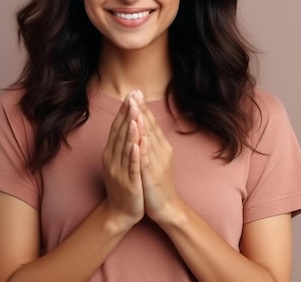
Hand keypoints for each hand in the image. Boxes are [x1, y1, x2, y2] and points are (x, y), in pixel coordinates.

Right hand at [102, 92, 144, 228]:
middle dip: (127, 114)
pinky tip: (137, 144)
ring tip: (134, 115)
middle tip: (132, 97)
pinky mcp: (129, 183)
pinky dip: (134, 154)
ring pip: (125, 147)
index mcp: (110, 153)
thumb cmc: (123, 185)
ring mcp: (119, 171)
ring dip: (130, 131)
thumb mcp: (119, 161)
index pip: (117, 127)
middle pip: (120, 133)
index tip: (130, 95)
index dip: (123, 111)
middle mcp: (112, 159)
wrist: (120, 212)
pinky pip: (132, 166)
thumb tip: (126, 123)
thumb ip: (121, 144)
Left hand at [132, 91, 181, 224]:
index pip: (151, 123)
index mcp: (161, 147)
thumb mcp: (154, 159)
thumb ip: (151, 143)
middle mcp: (161, 151)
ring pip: (148, 139)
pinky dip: (142, 146)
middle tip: (135, 93)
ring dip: (142, 122)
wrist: (166, 207)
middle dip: (142, 109)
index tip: (135, 93)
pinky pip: (146, 158)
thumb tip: (144, 127)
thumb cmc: (157, 183)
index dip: (143, 108)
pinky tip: (138, 137)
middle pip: (150, 127)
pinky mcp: (152, 174)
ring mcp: (157, 162)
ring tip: (135, 108)